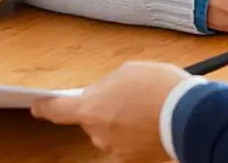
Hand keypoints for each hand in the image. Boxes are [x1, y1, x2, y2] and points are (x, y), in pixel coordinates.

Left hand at [31, 61, 185, 162]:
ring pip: (111, 132)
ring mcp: (117, 149)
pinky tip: (151, 122)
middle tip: (126, 96)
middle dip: (104, 110)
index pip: (57, 110)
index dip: (45, 108)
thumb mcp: (127, 72)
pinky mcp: (136, 159)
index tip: (38, 107)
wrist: (189, 114)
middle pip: (92, 120)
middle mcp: (99, 134)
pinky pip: (128, 143)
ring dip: (122, 122)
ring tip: (146, 107)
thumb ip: (106, 85)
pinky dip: (136, 134)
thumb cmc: (159, 88)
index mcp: (90, 109)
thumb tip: (103, 93)